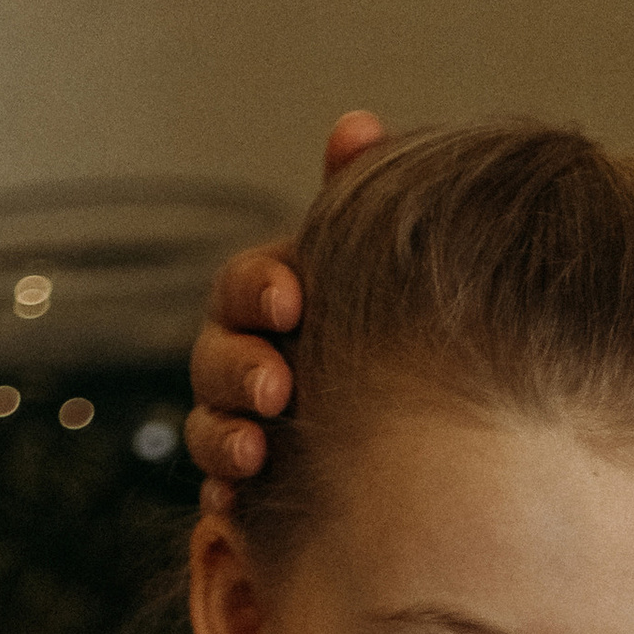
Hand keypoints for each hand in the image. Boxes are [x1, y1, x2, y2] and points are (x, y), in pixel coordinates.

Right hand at [185, 110, 386, 499]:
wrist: (425, 432)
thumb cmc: (387, 325)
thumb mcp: (373, 265)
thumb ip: (359, 197)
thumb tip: (356, 125)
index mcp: (275, 302)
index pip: (245, 285)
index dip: (259, 287)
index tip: (292, 300)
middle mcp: (247, 360)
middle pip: (214, 356)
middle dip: (239, 369)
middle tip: (277, 389)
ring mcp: (243, 424)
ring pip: (208, 426)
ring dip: (223, 436)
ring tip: (254, 455)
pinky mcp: (251, 489)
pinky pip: (219, 493)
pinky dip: (222, 498)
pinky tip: (233, 507)